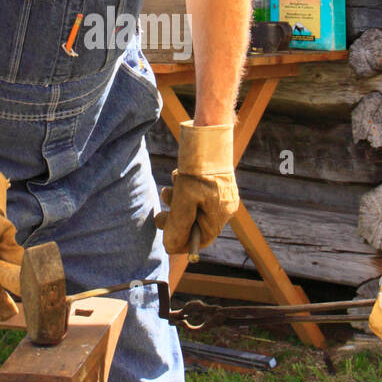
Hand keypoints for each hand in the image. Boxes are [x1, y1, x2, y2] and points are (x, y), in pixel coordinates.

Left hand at [155, 121, 238, 255]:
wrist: (207, 134)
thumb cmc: (198, 169)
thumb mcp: (185, 199)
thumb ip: (178, 224)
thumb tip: (171, 247)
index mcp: (221, 213)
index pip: (201, 239)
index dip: (182, 243)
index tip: (165, 242)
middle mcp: (221, 204)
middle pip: (194, 223)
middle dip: (174, 220)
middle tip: (160, 217)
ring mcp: (216, 191)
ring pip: (190, 206)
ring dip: (175, 201)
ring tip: (168, 190)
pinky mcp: (208, 179)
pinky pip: (191, 192)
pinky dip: (180, 188)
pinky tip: (177, 175)